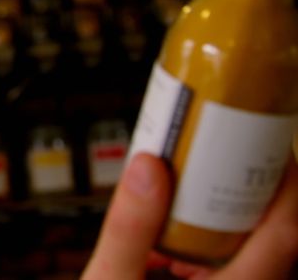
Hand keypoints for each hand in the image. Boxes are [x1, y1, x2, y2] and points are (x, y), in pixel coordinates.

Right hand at [82, 152, 297, 278]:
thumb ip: (130, 226)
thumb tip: (149, 166)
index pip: (287, 231)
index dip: (287, 182)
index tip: (267, 144)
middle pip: (273, 237)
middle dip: (245, 191)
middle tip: (217, 155)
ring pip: (250, 255)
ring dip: (222, 220)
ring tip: (182, 193)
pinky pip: (224, 272)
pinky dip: (202, 248)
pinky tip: (165, 245)